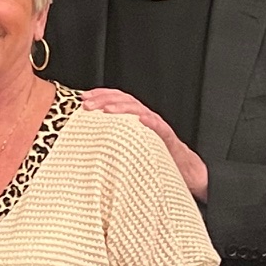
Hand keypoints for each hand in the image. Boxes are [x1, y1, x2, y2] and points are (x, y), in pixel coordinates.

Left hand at [81, 88, 209, 200]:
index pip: (117, 100)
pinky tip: (140, 120)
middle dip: (105, 99)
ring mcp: (156, 126)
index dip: (100, 95)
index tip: (83, 98)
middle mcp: (144, 118)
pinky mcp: (167, 138)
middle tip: (87, 104)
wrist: (182, 170)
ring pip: (139, 111)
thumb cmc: (153, 157)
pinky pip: (159, 128)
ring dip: (122, 108)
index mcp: (134, 118)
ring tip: (107, 109)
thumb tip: (84, 138)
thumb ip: (112, 138)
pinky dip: (149, 122)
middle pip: (125, 101)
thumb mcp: (127, 145)